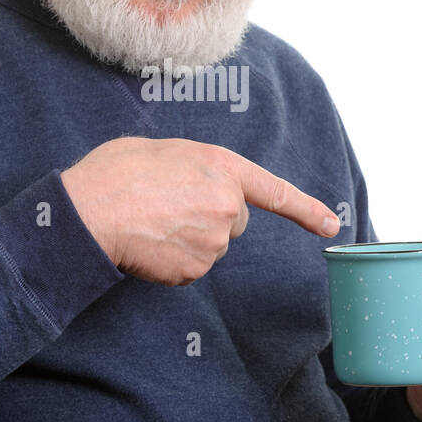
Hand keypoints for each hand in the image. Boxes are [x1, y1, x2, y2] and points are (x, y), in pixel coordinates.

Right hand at [61, 136, 339, 285]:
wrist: (90, 210)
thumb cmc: (115, 173)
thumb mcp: (161, 151)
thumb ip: (192, 168)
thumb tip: (190, 187)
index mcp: (222, 166)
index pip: (274, 191)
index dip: (305, 209)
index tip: (331, 225)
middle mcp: (228, 205)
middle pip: (233, 220)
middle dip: (209, 216)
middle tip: (166, 205)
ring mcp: (214, 241)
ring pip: (209, 245)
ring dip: (187, 238)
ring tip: (150, 222)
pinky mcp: (195, 269)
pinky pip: (189, 267)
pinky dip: (171, 260)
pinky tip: (148, 244)